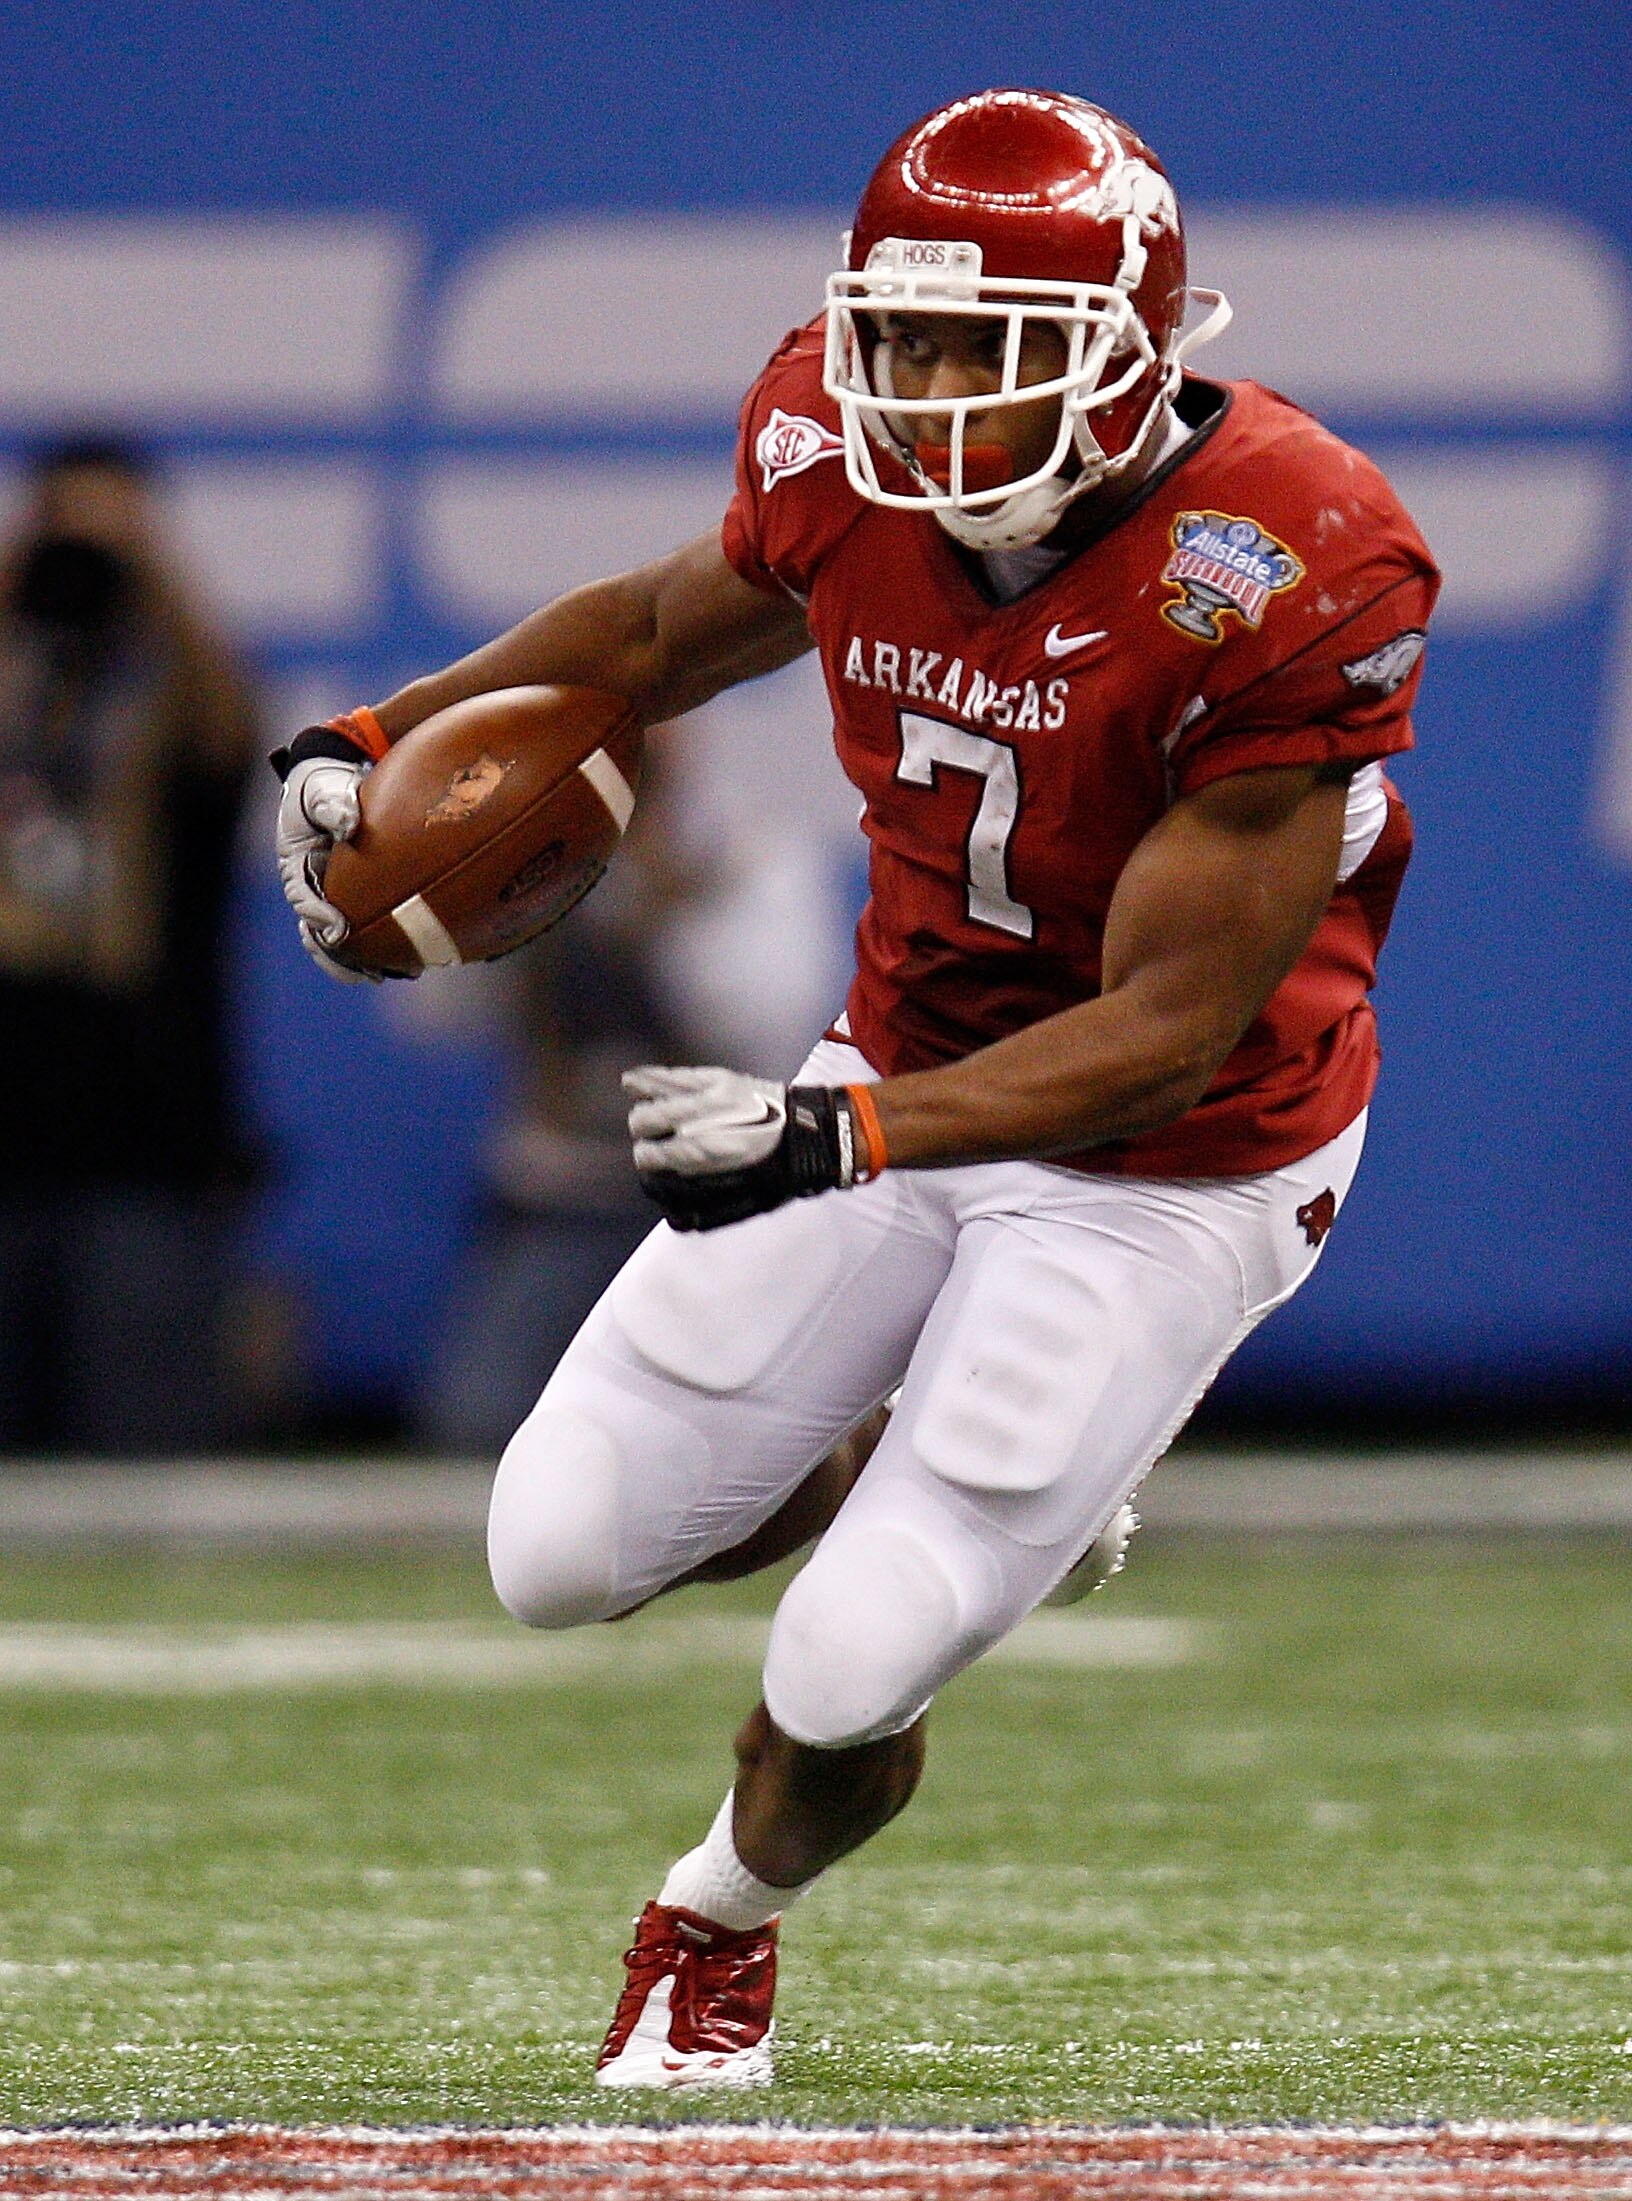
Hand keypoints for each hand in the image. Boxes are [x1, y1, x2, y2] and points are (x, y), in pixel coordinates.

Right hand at [275, 750, 367, 981]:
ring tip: (388, 975)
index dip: (318, 915)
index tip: (337, 929)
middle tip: (366, 971)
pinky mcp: (359, 902)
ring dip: (361, 962)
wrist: (341, 784)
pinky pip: (369, 930)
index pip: (303, 896)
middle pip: (319, 933)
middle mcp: (314, 888)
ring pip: (342, 942)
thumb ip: (333, 802)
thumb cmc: (327, 786)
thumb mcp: (323, 788)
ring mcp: (335, 898)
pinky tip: (412, 961)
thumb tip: (348, 823)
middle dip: (339, 957)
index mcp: (298, 866)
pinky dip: (384, 948)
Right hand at [624, 1065, 866, 1229]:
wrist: (812, 1132)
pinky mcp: (719, 1077)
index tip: (648, 1163)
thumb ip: (709, 1209)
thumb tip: (677, 1218)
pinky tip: (633, 1082)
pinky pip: (675, 1075)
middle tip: (648, 1140)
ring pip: (656, 1093)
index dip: (647, 1161)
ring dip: (642, 1105)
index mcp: (708, 1149)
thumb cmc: (780, 1170)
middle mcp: (703, 1117)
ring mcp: (710, 1092)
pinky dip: (651, 1078)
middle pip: (646, 1119)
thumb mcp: (748, 1199)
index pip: (653, 1153)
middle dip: (642, 1133)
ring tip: (638, 1114)